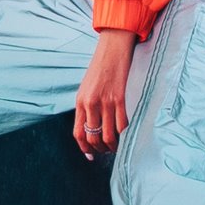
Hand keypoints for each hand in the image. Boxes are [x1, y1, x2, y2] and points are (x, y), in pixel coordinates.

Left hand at [74, 29, 137, 159]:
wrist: (112, 49)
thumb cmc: (100, 68)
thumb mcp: (86, 87)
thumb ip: (86, 106)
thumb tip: (91, 126)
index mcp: (80, 101)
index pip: (78, 132)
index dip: (84, 148)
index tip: (90, 156)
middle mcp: (90, 103)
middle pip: (93, 137)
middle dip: (100, 150)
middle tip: (106, 151)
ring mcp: (105, 102)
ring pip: (108, 135)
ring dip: (112, 146)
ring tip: (116, 146)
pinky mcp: (120, 98)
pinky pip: (122, 125)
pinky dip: (124, 134)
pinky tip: (126, 135)